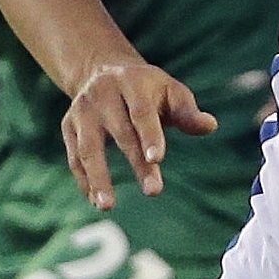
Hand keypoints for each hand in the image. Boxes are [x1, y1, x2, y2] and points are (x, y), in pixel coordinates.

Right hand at [62, 59, 218, 209]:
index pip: (141, 111)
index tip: (158, 159)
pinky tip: (97, 200)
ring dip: (97, 177)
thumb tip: (210, 126)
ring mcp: (81, 111)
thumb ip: (188, 112)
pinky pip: (74, 157)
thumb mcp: (171, 92)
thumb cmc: (148, 89)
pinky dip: (84, 180)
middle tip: (154, 192)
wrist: (103, 71)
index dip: (149, 135)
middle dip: (136, 163)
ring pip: (87, 147)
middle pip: (120, 132)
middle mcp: (102, 94)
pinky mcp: (69, 126)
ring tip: (107, 206)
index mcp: (131, 82)